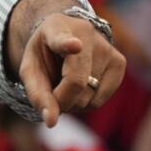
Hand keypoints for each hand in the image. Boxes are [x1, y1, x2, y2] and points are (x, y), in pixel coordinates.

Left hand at [19, 13, 125, 127]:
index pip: (62, 38)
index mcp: (56, 28)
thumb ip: (37, 94)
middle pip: (75, 82)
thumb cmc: (45, 55)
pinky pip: (100, 100)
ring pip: (89, 96)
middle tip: (52, 92)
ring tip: (66, 84)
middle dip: (61, 100)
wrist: (65, 37)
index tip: (74, 46)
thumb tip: (51, 122)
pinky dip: (86, 103)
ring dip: (73, 103)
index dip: (68, 44)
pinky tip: (81, 87)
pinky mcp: (119, 62)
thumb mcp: (30, 70)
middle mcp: (85, 34)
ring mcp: (106, 47)